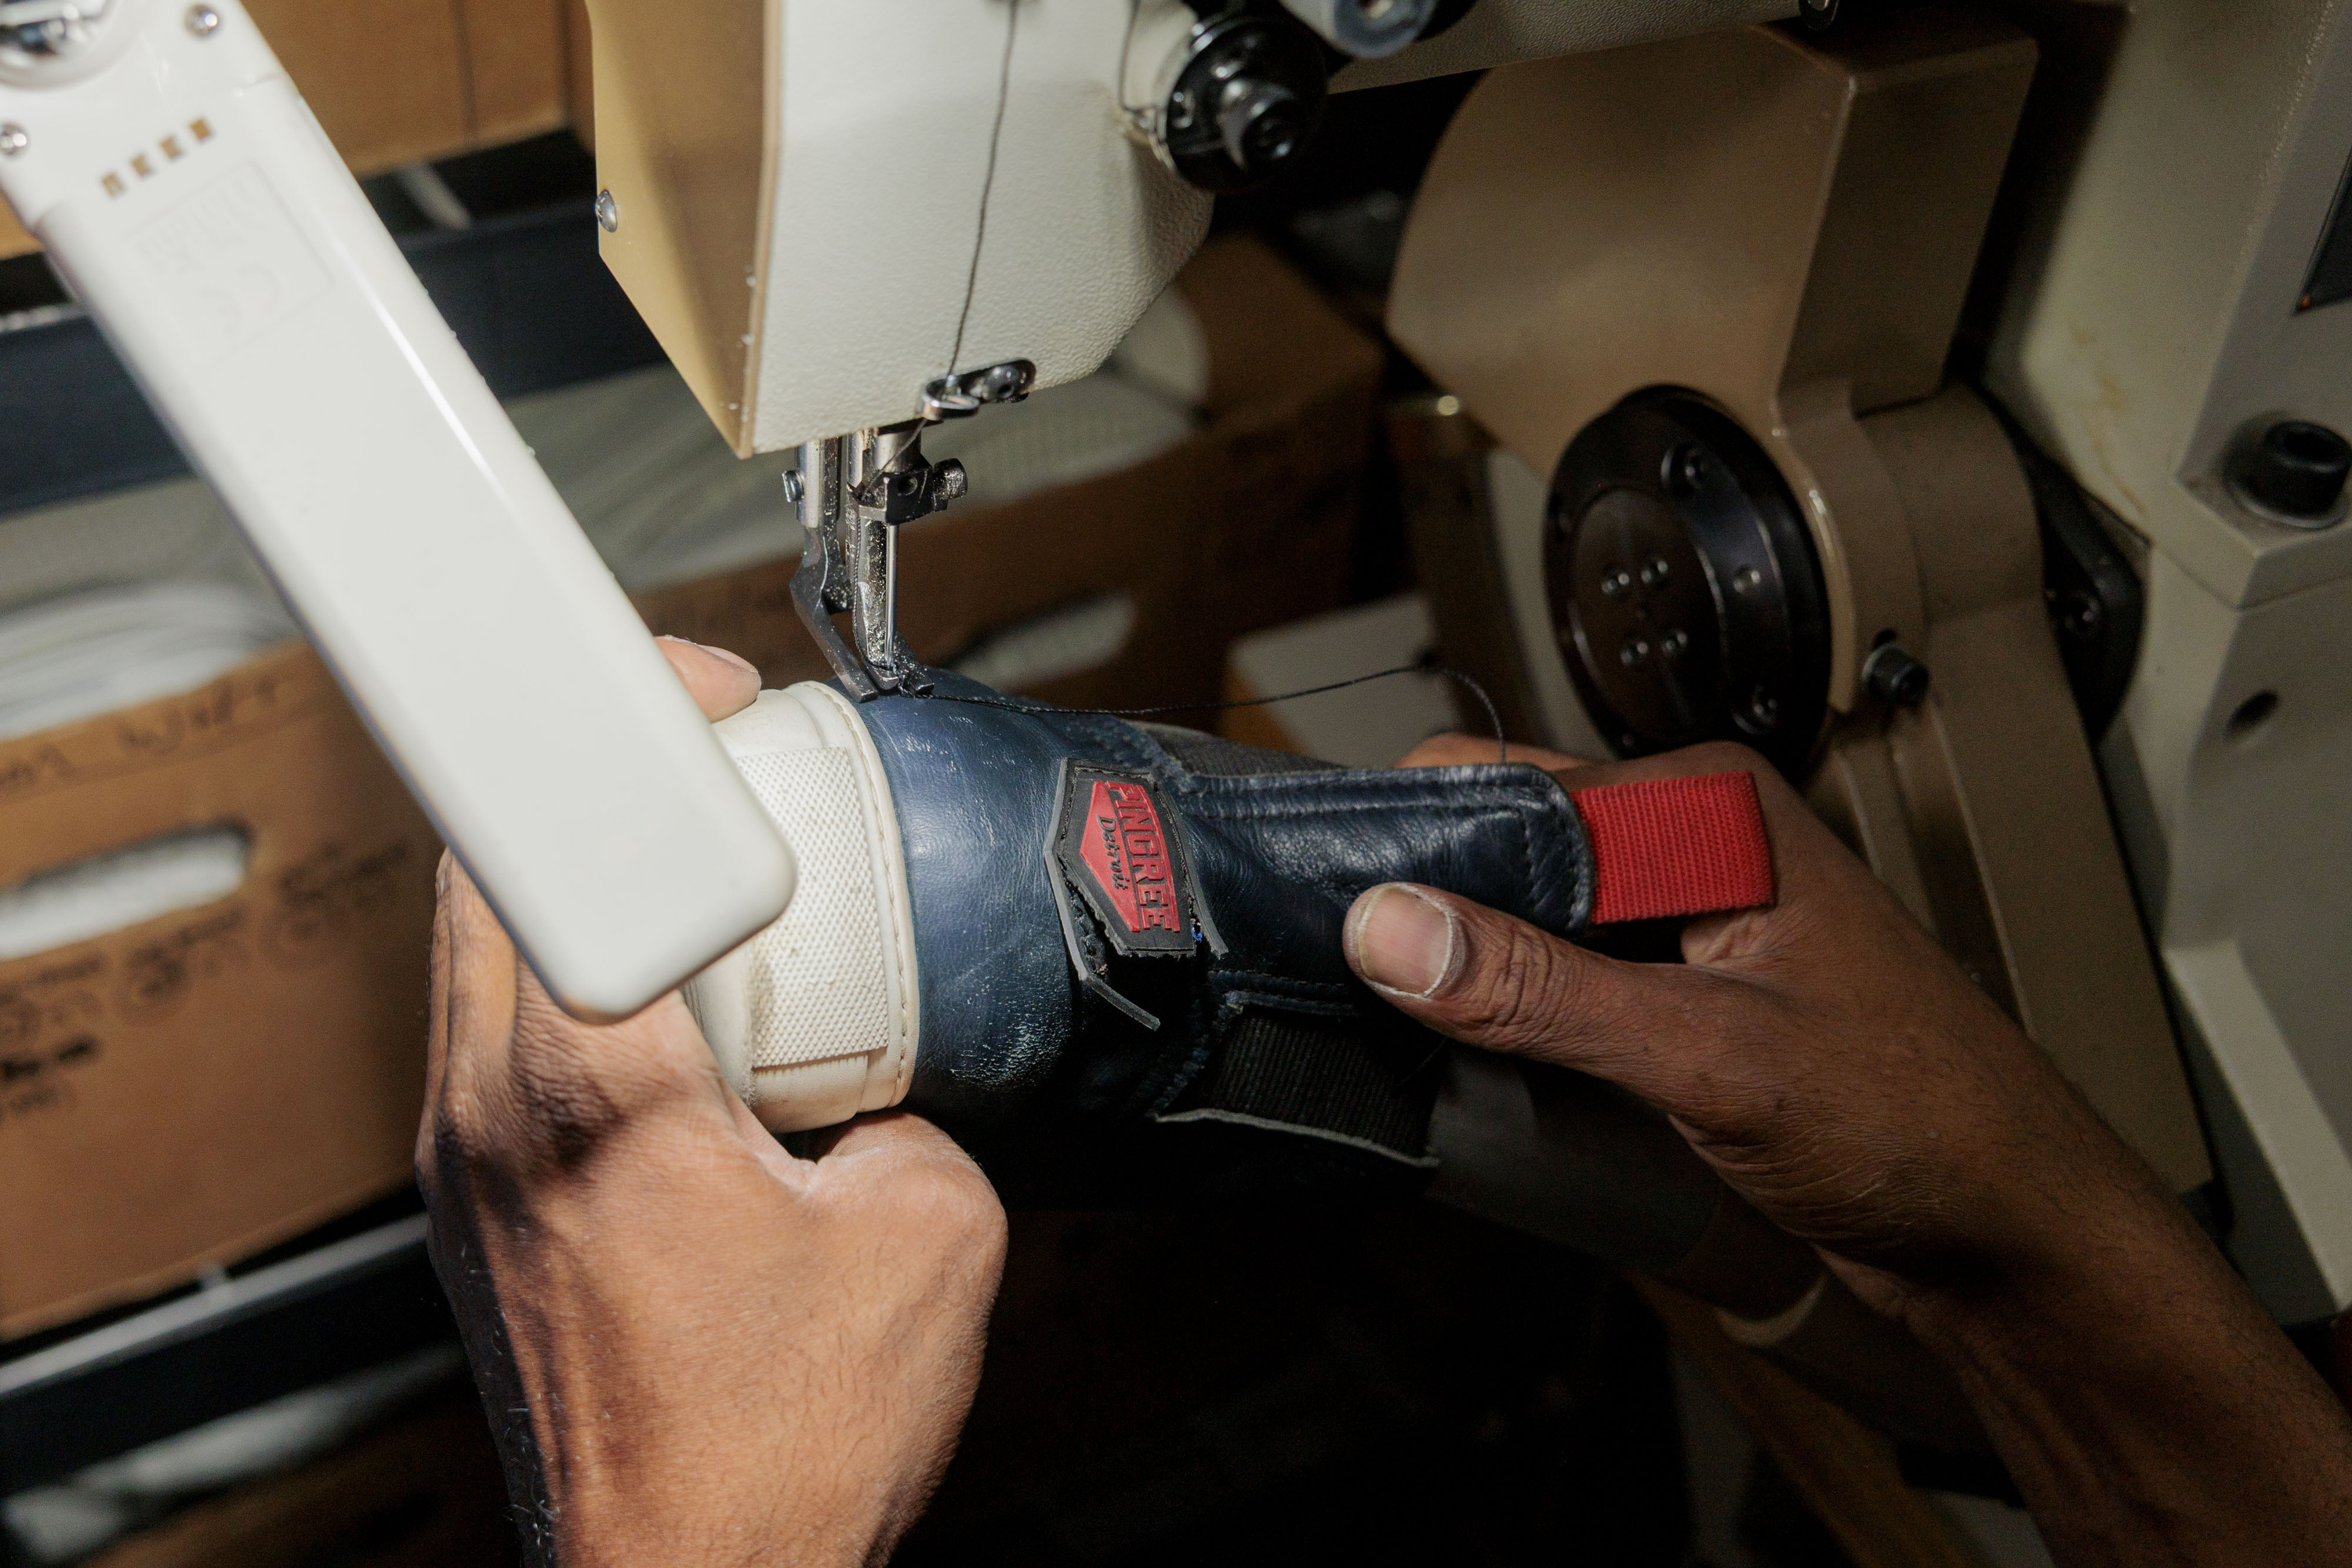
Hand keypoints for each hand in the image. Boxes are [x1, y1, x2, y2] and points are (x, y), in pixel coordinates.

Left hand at [419, 637, 1005, 1567]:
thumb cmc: (773, 1455)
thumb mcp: (932, 1235)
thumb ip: (922, 1102)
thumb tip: (895, 1071)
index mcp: (591, 1090)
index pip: (555, 833)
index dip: (632, 729)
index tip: (710, 704)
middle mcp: (489, 1113)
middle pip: (490, 861)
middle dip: (603, 789)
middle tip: (720, 790)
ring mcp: (460, 1163)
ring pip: (481, 946)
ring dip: (589, 893)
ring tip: (714, 914)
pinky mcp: (475, 1208)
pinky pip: (498, 1036)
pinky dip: (580, 991)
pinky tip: (689, 1042)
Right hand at [1346, 735, 2351, 1566]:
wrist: (2013, 1231)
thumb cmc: (1915, 1122)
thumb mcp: (1704, 1056)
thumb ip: (1541, 988)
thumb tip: (1390, 925)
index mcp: (1706, 806)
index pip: (1505, 785)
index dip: (1407, 847)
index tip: (1320, 913)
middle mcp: (1695, 839)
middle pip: (1507, 844)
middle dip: (1430, 909)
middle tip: (1345, 984)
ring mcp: (1690, 913)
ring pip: (1528, 913)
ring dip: (1469, 967)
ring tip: (1394, 1023)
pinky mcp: (1685, 982)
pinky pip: (1564, 970)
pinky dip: (1512, 1007)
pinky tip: (1472, 1052)